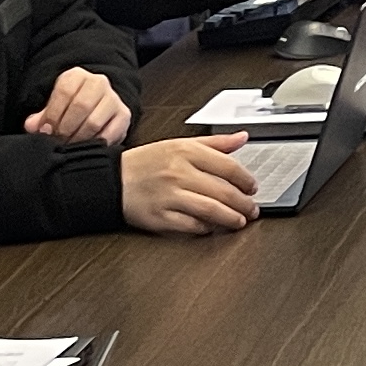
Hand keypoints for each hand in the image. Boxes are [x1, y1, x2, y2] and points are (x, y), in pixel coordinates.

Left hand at [26, 68, 132, 145]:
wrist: (96, 108)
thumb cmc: (70, 109)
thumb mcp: (54, 107)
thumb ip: (41, 117)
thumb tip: (32, 126)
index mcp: (77, 76)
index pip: (65, 91)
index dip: (53, 114)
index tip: (46, 131)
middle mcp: (98, 83)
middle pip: (81, 105)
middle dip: (66, 128)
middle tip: (58, 141)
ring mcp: (113, 99)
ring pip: (94, 121)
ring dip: (79, 138)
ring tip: (70, 147)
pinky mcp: (124, 115)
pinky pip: (110, 133)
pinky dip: (96, 144)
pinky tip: (86, 147)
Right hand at [122, 135, 259, 235]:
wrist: (112, 180)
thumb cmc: (147, 163)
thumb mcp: (180, 144)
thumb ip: (215, 143)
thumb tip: (243, 138)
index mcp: (185, 152)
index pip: (228, 166)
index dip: (246, 179)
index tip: (252, 187)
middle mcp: (178, 173)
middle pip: (223, 191)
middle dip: (243, 203)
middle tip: (251, 209)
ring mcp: (169, 196)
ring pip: (211, 210)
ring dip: (230, 218)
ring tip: (239, 221)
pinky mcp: (160, 217)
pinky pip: (191, 225)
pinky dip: (205, 228)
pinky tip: (211, 227)